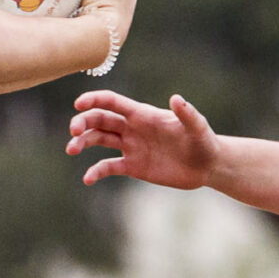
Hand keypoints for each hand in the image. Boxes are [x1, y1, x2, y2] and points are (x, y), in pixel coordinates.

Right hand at [66, 90, 219, 189]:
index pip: (112, 102)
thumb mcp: (197, 127)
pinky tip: (87, 179)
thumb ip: (187, 113)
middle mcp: (132, 128)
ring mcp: (130, 147)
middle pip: (100, 120)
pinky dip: (95, 172)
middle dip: (83, 123)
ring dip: (82, 143)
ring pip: (98, 140)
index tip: (78, 105)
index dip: (94, 100)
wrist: (207, 166)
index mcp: (143, 114)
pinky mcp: (132, 166)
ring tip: (71, 150)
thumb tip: (176, 98)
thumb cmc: (204, 141)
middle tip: (73, 133)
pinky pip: (108, 167)